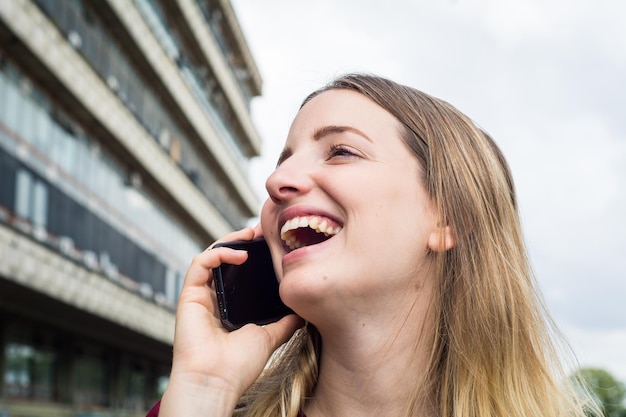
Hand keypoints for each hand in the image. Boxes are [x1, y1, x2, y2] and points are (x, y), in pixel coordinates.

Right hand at [159, 227, 303, 415]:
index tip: (271, 243)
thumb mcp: (269, 337)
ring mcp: (200, 296)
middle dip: (242, 241)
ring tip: (251, 233)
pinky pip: (200, 263)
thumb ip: (284, 323)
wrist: (217, 381)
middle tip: (261, 231)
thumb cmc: (239, 365)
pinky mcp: (189, 295)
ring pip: (211, 256)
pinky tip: (240, 253)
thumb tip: (302, 312)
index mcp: (228, 307)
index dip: (252, 254)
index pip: (238, 272)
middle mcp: (212, 299)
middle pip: (224, 260)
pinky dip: (219, 252)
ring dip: (230, 240)